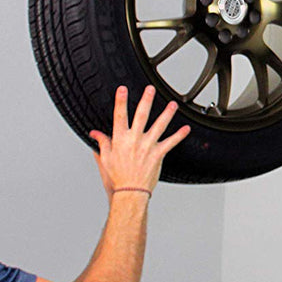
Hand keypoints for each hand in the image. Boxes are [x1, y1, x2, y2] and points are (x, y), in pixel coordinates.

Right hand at [88, 85, 190, 200]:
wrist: (130, 192)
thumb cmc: (117, 177)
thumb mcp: (105, 159)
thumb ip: (102, 143)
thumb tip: (94, 133)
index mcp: (120, 139)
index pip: (119, 116)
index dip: (120, 102)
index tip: (122, 90)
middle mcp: (134, 140)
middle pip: (141, 115)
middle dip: (146, 100)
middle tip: (150, 89)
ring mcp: (148, 146)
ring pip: (159, 125)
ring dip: (167, 114)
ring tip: (173, 104)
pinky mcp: (158, 154)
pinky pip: (171, 142)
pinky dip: (179, 135)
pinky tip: (186, 128)